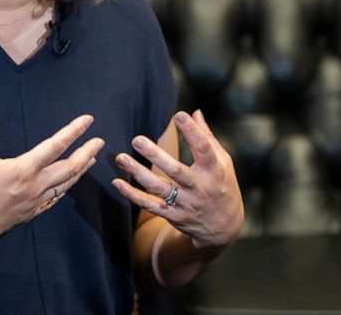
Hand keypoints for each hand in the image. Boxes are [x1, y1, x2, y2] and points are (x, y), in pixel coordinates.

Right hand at [0, 105, 103, 253]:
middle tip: (100, 141)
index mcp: (24, 169)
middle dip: (87, 152)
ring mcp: (35, 201)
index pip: (55, 146)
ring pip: (66, 184)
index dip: (73, 131)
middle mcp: (35, 185)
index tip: (87, 120)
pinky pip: (55, 198)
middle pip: (70, 167)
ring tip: (90, 159)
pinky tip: (68, 184)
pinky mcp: (31, 213)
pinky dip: (66, 188)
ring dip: (80, 170)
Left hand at [112, 110, 243, 248]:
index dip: (193, 132)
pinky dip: (132, 195)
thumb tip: (195, 112)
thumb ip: (207, 137)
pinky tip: (117, 182)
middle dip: (155, 155)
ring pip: (158, 188)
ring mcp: (186, 204)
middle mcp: (199, 188)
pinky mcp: (173, 216)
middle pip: (176, 171)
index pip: (204, 149)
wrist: (223, 227)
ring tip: (121, 158)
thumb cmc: (222, 185)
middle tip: (137, 139)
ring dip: (138, 173)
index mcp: (214, 171)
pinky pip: (150, 205)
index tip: (179, 115)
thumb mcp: (223, 162)